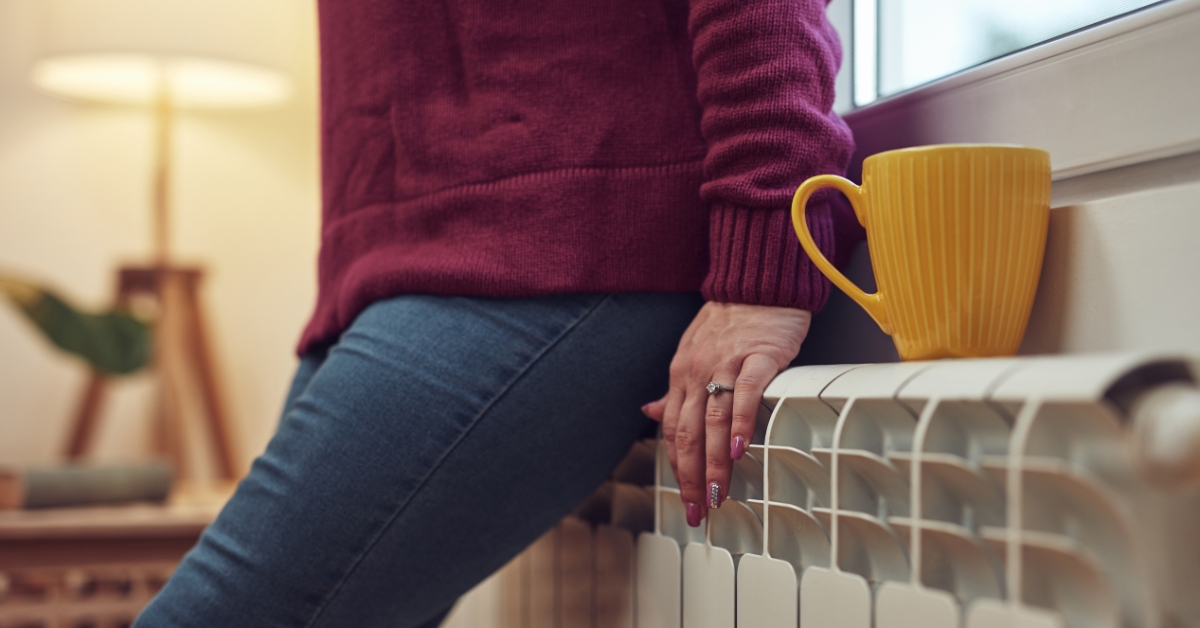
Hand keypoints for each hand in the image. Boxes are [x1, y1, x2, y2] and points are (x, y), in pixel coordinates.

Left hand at [642, 302, 810, 525]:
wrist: (757, 283)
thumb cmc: (729, 321)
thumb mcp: (692, 353)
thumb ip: (675, 389)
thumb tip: (650, 413)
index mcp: (681, 376)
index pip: (672, 431)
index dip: (677, 468)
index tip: (685, 498)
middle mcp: (696, 373)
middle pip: (690, 434)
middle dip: (692, 477)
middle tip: (698, 510)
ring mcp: (726, 364)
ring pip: (714, 421)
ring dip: (715, 462)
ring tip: (718, 493)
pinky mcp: (758, 357)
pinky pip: (746, 394)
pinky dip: (741, 423)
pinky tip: (742, 450)